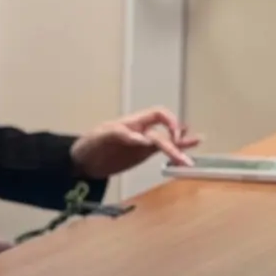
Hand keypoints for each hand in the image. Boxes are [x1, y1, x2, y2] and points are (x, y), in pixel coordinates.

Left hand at [71, 106, 199, 178]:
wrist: (81, 162)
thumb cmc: (89, 144)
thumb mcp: (100, 136)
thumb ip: (121, 135)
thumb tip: (145, 139)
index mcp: (133, 122)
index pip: (158, 114)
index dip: (169, 121)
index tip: (171, 136)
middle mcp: (142, 130)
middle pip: (165, 132)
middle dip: (175, 142)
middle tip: (181, 156)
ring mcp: (144, 143)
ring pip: (168, 141)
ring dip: (181, 146)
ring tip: (194, 152)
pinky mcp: (143, 154)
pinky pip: (163, 150)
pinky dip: (176, 150)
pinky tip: (188, 152)